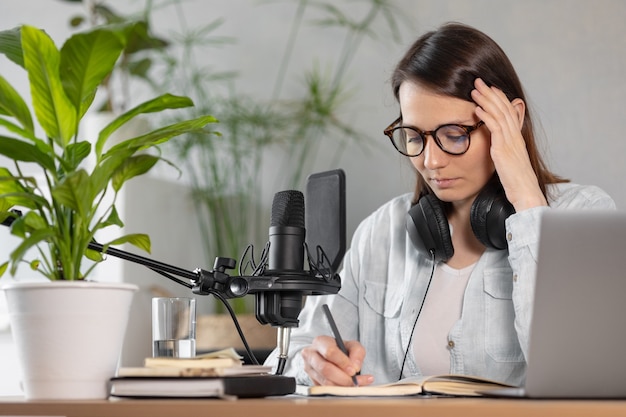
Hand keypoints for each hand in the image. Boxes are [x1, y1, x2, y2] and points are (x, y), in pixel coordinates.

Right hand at [301, 335, 372, 385]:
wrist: (329, 357)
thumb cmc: (340, 350)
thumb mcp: (352, 346)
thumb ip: (357, 353)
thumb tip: (355, 367)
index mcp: (320, 342)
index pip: (329, 352)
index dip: (342, 362)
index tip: (353, 370)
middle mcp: (311, 355)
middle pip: (325, 369)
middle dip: (343, 378)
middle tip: (355, 381)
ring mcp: (309, 370)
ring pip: (325, 382)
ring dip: (342, 386)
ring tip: (355, 385)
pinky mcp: (312, 382)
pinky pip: (325, 390)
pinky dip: (339, 391)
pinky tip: (347, 388)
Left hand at [471, 78, 546, 210]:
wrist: (525, 191)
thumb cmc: (516, 180)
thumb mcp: (510, 160)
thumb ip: (504, 148)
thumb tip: (497, 144)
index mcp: (516, 137)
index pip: (509, 112)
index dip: (499, 98)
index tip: (490, 88)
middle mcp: (514, 136)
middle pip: (503, 108)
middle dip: (490, 93)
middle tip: (478, 81)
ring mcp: (509, 141)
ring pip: (499, 114)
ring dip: (486, 100)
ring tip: (474, 90)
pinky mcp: (503, 148)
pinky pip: (494, 128)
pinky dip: (486, 116)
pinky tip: (477, 108)